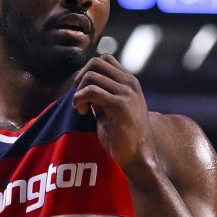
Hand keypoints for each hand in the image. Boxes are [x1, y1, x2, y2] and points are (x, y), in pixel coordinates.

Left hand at [72, 55, 158, 184]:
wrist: (138, 157)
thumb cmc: (122, 137)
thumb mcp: (110, 108)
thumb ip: (101, 93)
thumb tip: (82, 82)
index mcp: (129, 82)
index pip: (105, 59)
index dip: (88, 71)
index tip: (83, 91)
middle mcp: (130, 84)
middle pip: (96, 62)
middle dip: (81, 78)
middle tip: (79, 98)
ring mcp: (127, 93)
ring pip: (91, 76)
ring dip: (78, 91)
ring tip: (80, 108)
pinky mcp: (121, 105)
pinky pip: (91, 91)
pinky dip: (79, 99)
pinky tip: (81, 112)